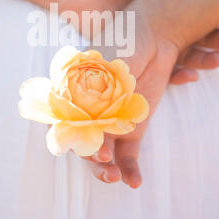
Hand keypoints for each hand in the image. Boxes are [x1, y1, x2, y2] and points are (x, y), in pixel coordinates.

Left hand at [62, 0, 218, 84]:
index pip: (203, 10)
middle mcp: (161, 17)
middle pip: (195, 33)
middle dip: (216, 43)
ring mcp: (147, 35)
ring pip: (180, 52)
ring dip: (200, 60)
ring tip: (217, 63)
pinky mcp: (133, 50)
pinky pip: (156, 66)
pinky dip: (174, 73)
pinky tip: (189, 76)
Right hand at [82, 11, 218, 186]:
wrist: (156, 36)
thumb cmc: (127, 40)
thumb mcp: (111, 58)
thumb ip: (99, 83)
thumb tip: (87, 109)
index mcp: (74, 91)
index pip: (62, 118)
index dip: (67, 133)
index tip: (79, 141)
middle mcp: (89, 109)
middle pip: (81, 140)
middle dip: (89, 155)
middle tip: (102, 162)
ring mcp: (110, 120)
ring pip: (103, 151)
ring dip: (105, 167)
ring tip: (114, 176)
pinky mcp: (132, 128)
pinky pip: (127, 153)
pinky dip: (129, 168)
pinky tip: (134, 181)